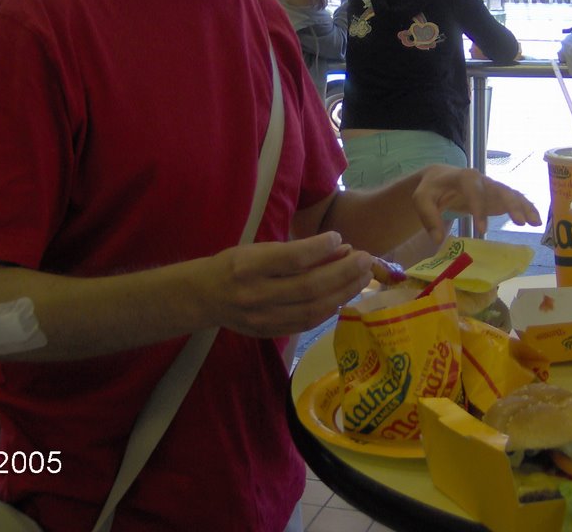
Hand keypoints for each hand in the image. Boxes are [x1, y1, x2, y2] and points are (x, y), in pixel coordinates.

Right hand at [204, 232, 373, 336]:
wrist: (204, 297)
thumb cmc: (234, 265)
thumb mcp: (259, 249)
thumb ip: (296, 251)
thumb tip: (340, 248)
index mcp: (249, 267)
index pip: (292, 259)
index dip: (321, 249)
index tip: (340, 237)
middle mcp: (256, 295)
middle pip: (310, 287)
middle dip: (344, 272)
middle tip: (366, 259)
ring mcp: (264, 319)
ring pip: (314, 309)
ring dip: (344, 292)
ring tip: (363, 276)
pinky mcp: (271, 333)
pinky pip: (308, 323)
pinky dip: (330, 308)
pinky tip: (344, 295)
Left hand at [411, 165, 541, 241]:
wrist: (440, 178)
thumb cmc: (431, 189)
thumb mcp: (422, 200)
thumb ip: (429, 217)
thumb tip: (438, 239)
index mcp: (463, 177)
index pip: (473, 189)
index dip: (479, 208)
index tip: (481, 229)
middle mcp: (481, 179)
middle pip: (499, 188)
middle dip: (511, 204)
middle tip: (519, 222)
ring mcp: (492, 186)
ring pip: (511, 193)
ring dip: (523, 206)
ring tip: (534, 223)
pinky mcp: (497, 195)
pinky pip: (514, 199)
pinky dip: (526, 207)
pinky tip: (536, 220)